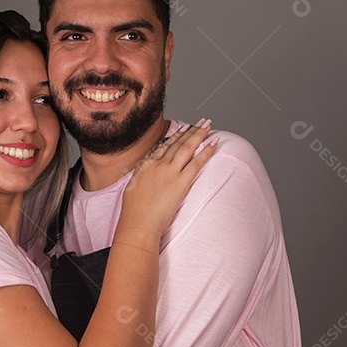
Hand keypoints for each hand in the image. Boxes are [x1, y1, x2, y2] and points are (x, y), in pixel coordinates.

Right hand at [117, 119, 217, 245]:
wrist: (137, 224)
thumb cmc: (133, 213)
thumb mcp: (132, 188)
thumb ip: (141, 176)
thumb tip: (145, 173)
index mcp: (145, 165)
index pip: (164, 146)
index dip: (176, 137)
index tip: (183, 129)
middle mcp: (158, 164)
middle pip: (177, 143)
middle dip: (190, 130)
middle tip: (200, 122)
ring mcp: (170, 172)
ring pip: (187, 147)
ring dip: (199, 134)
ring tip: (208, 125)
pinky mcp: (181, 182)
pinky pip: (197, 163)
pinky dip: (207, 151)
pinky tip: (214, 143)